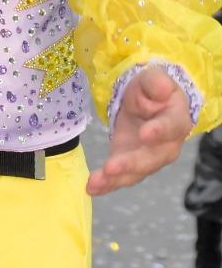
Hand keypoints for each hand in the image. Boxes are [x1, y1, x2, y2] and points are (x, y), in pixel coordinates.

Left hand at [88, 67, 192, 195]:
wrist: (147, 103)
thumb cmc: (152, 90)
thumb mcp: (152, 79)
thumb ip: (156, 82)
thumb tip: (161, 88)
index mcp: (176, 119)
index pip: (170, 127)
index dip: (159, 131)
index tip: (145, 134)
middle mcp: (166, 145)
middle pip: (151, 158)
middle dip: (131, 164)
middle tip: (111, 168)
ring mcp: (148, 158)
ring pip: (135, 173)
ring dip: (115, 179)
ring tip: (95, 183)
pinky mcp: (129, 164)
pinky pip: (120, 177)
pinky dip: (106, 184)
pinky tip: (91, 188)